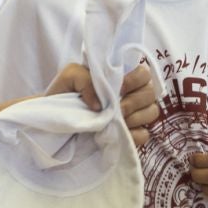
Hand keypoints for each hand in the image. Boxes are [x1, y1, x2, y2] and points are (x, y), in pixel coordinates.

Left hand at [42, 63, 160, 147]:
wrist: (57, 117)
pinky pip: (144, 134)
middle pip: (150, 93)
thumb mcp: (70, 76)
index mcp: (121, 77)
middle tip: (116, 108)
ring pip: (151, 112)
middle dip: (133, 101)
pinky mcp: (132, 134)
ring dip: (134, 117)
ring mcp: (134, 114)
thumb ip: (84, 78)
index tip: (119, 88)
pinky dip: (133, 134)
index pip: (144, 73)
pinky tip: (117, 133)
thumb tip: (100, 104)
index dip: (136, 80)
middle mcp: (132, 94)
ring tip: (113, 121)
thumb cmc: (65, 93)